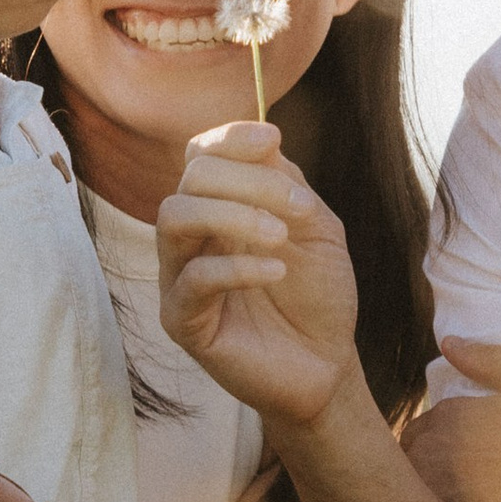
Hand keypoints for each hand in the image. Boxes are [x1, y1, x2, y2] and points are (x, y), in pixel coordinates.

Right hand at [157, 124, 361, 429]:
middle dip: (247, 181)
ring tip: (280, 236)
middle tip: (297, 207)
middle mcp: (192, 235)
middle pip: (190, 179)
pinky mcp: (181, 320)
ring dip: (232, 215)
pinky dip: (236, 267)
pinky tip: (276, 271)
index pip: (202, 155)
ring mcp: (180, 276)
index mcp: (221, 206)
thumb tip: (264, 138)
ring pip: (174, 218)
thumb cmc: (318, 294)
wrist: (326, 363)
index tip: (272, 138)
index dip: (230, 138)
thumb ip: (288, 185)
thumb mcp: (315, 228)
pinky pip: (191, 279)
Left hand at [405, 341, 500, 501]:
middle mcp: (439, 456)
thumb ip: (490, 360)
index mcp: (451, 418)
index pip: (415, 432)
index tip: (452, 454)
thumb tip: (449, 344)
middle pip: (411, 468)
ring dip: (436, 501)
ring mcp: (447, 498)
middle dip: (428, 472)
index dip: (432, 444)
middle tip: (460, 482)